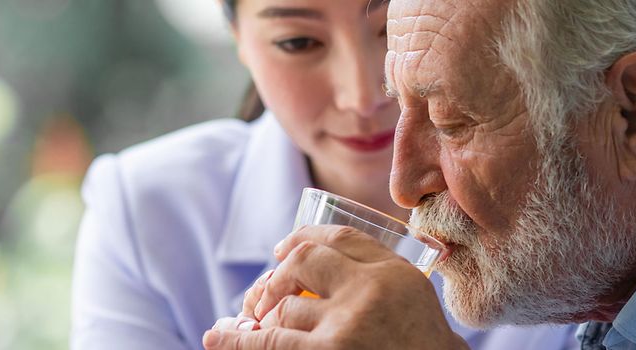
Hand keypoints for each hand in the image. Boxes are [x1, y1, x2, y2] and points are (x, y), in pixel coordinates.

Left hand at [203, 225, 467, 349]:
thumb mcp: (418, 310)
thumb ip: (381, 286)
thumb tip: (313, 274)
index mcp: (398, 274)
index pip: (342, 238)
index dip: (305, 238)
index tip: (285, 248)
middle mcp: (371, 290)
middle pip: (305, 260)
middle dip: (276, 275)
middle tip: (263, 294)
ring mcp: (346, 325)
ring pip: (286, 308)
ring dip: (268, 322)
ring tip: (260, 330)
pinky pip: (268, 341)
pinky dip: (236, 339)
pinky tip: (218, 337)